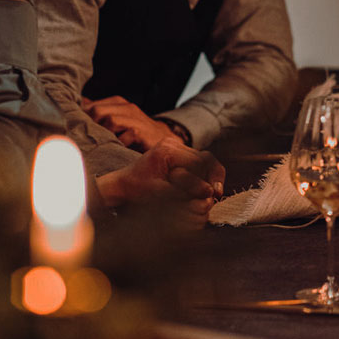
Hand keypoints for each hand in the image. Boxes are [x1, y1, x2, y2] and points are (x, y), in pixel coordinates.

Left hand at [83, 95, 174, 150]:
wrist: (164, 141)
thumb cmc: (136, 133)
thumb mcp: (118, 120)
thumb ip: (99, 115)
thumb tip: (76, 111)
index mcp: (118, 103)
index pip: (91, 105)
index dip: (81, 118)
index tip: (76, 130)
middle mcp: (127, 107)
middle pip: (97, 111)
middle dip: (91, 126)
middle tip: (90, 140)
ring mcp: (135, 119)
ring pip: (110, 120)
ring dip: (105, 135)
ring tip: (105, 144)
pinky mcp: (141, 132)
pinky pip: (123, 136)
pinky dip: (118, 144)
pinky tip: (119, 150)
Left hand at [96, 139, 224, 229]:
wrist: (121, 186)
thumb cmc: (137, 191)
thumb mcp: (162, 193)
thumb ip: (188, 191)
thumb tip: (211, 193)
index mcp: (168, 150)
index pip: (201, 162)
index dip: (211, 178)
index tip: (215, 194)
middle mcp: (172, 144)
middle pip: (205, 158)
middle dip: (213, 176)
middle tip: (217, 193)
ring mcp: (174, 146)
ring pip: (204, 159)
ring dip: (209, 175)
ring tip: (213, 191)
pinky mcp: (175, 152)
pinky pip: (196, 161)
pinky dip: (202, 174)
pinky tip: (203, 186)